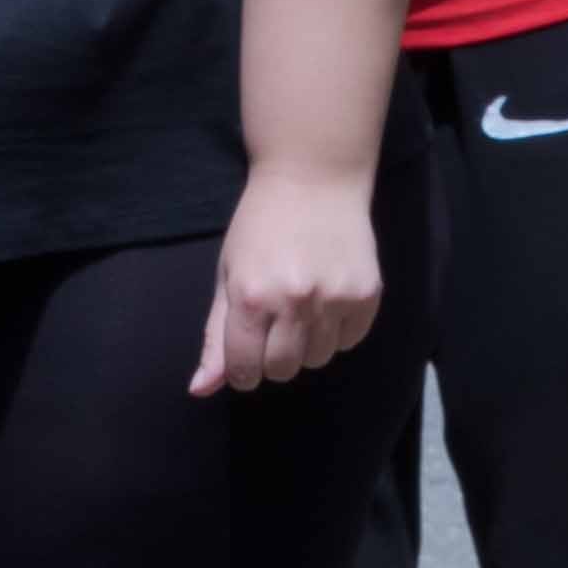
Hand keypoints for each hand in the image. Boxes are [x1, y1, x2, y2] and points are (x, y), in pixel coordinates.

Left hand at [192, 153, 382, 393]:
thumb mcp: (228, 275)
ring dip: (305, 344)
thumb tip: (200, 390)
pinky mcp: (366, 295)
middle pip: (282, 370)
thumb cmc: (260, 226)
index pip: (244, 369)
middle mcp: (294, 302)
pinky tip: (326, 298)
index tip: (245, 359)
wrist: (313, 178)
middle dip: (273, 359)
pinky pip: (348, 342)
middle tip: (273, 325)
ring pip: (317, 359)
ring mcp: (334, 299)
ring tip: (300, 305)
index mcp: (251, 297)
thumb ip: (216, 335)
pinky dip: (336, 331)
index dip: (242, 371)